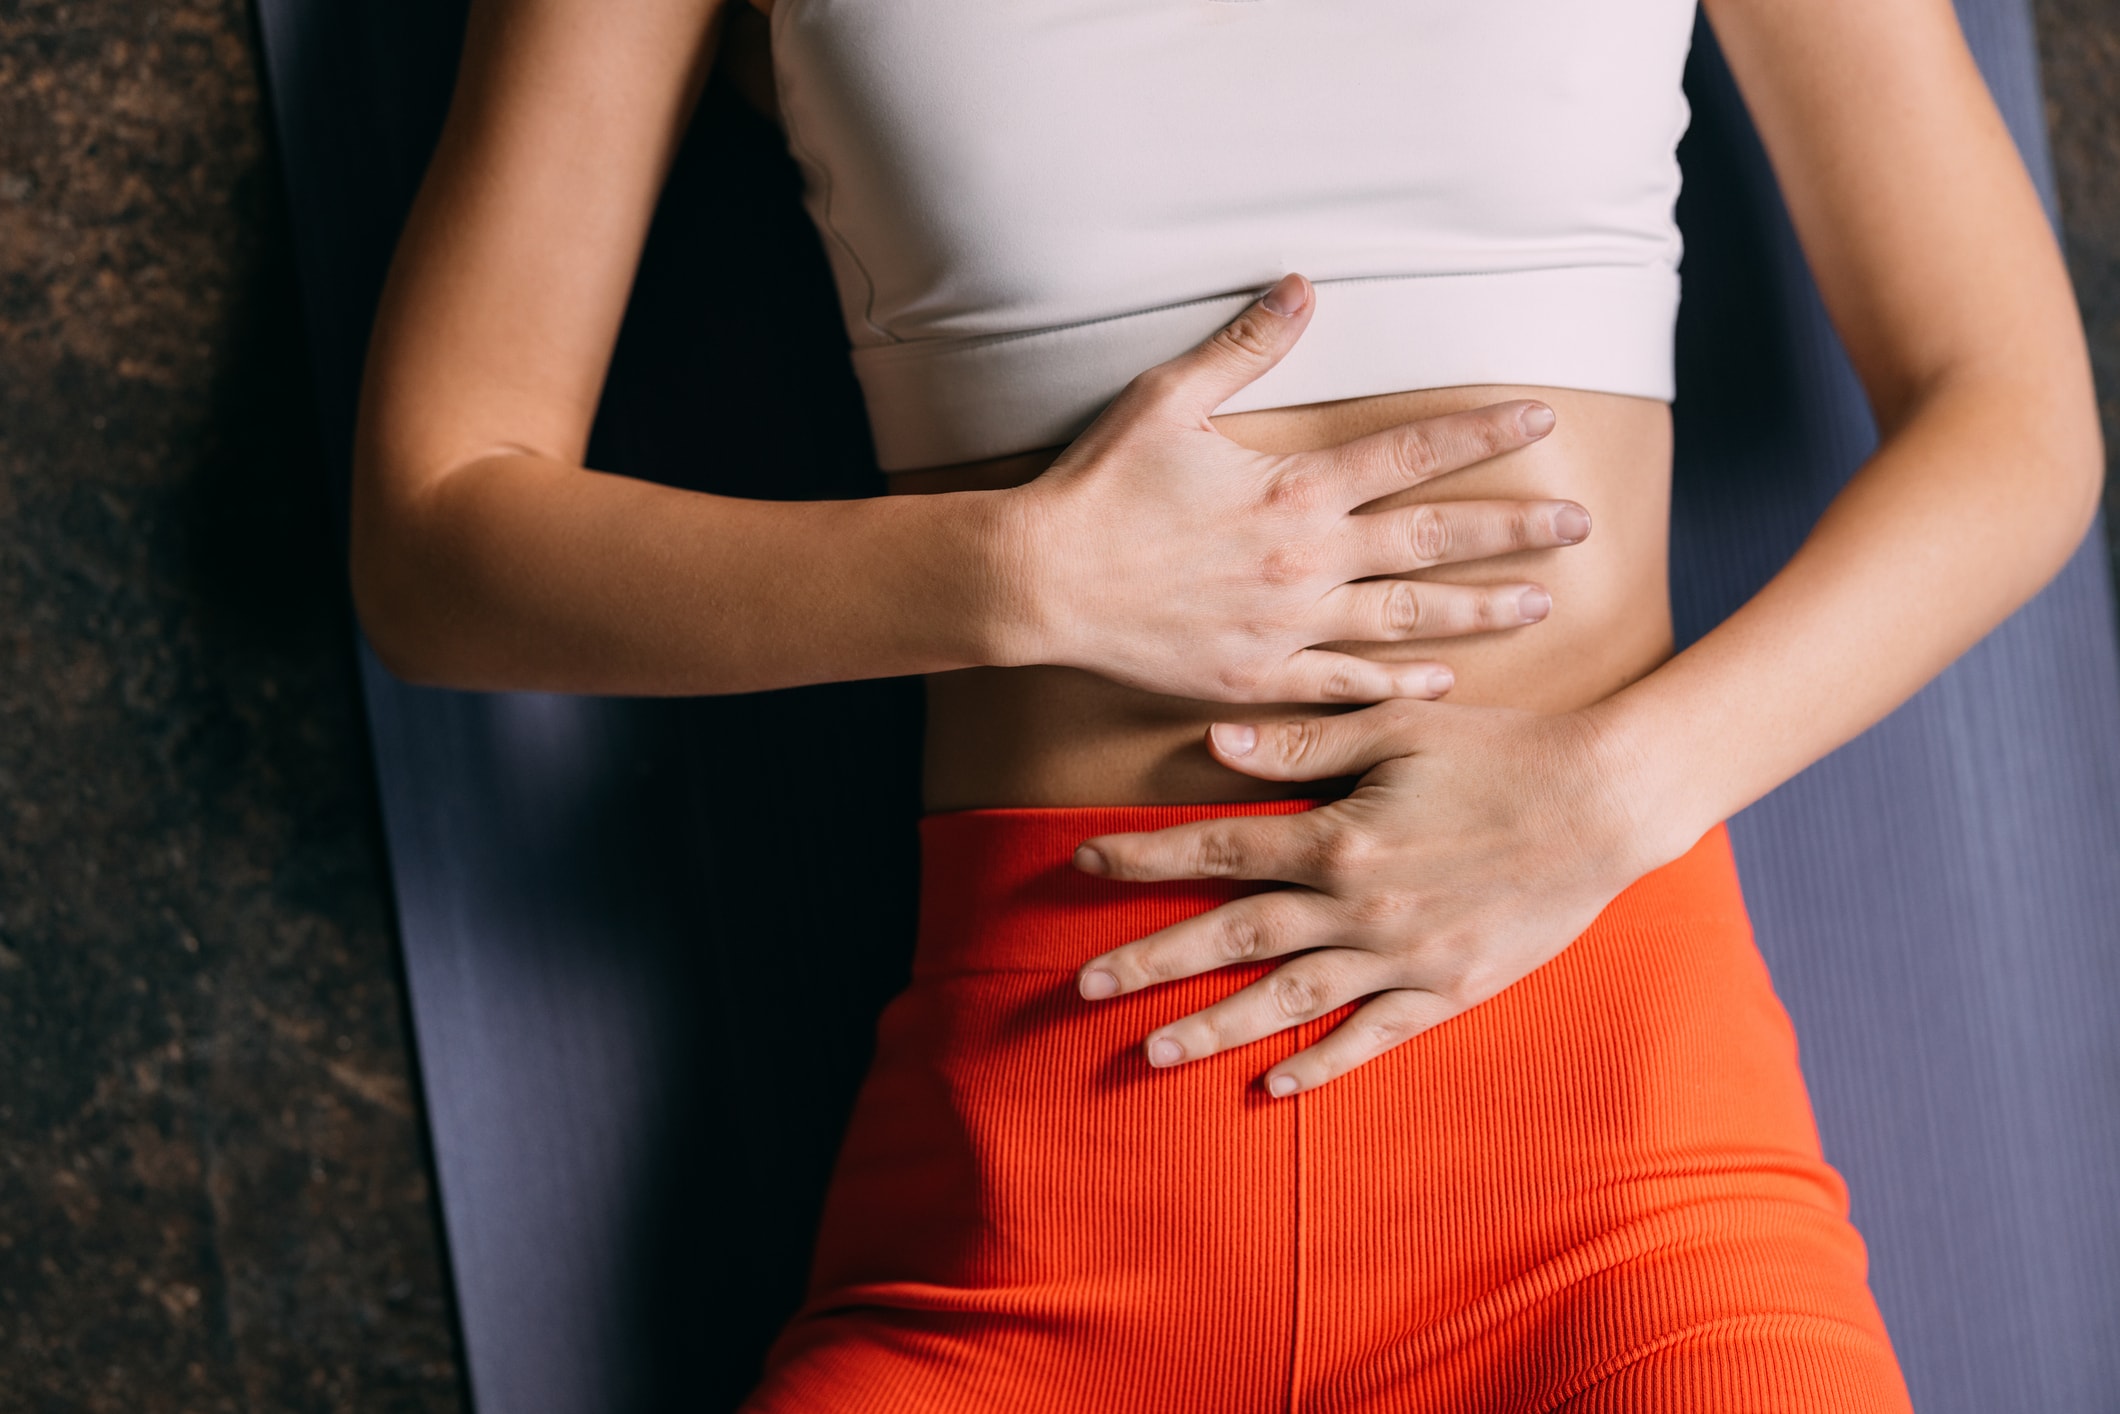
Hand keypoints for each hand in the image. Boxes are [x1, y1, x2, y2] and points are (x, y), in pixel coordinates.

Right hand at [999, 273, 1591, 703]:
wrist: (1042, 582)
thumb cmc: (1100, 486)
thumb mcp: (1168, 397)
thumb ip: (1245, 346)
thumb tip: (1303, 285)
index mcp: (1296, 488)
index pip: (1412, 453)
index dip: (1482, 433)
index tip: (1542, 420)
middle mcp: (1309, 558)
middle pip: (1433, 539)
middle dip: (1512, 528)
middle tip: (1579, 526)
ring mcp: (1289, 624)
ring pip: (1408, 619)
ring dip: (1478, 609)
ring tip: (1539, 604)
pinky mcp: (1258, 674)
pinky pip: (1345, 683)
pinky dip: (1399, 682)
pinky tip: (1444, 680)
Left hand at [1069, 699, 1687, 1092]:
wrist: (1608, 802)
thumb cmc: (1503, 751)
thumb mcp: (1400, 727)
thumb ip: (1305, 739)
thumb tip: (1215, 740)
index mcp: (1339, 835)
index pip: (1217, 848)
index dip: (1144, 859)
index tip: (1083, 864)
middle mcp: (1359, 905)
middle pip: (1232, 936)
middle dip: (1150, 959)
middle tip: (1080, 985)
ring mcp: (1403, 956)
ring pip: (1287, 999)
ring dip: (1212, 1025)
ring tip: (1148, 1049)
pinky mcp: (1449, 989)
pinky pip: (1372, 1037)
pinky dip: (1321, 1063)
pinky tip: (1272, 1084)